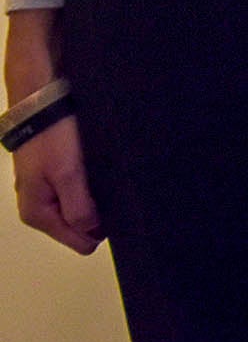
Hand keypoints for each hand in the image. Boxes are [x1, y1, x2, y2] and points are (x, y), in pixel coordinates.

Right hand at [7, 6, 101, 252]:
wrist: (42, 99)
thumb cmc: (54, 137)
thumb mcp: (67, 174)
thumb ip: (78, 208)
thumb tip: (92, 234)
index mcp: (38, 214)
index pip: (79, 242)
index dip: (99, 228)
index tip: (115, 208)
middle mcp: (41, 207)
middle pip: (81, 226)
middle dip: (99, 213)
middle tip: (114, 188)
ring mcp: (48, 189)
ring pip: (83, 207)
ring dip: (97, 196)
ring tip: (110, 176)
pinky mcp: (57, 172)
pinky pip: (81, 190)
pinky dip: (93, 183)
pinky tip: (103, 169)